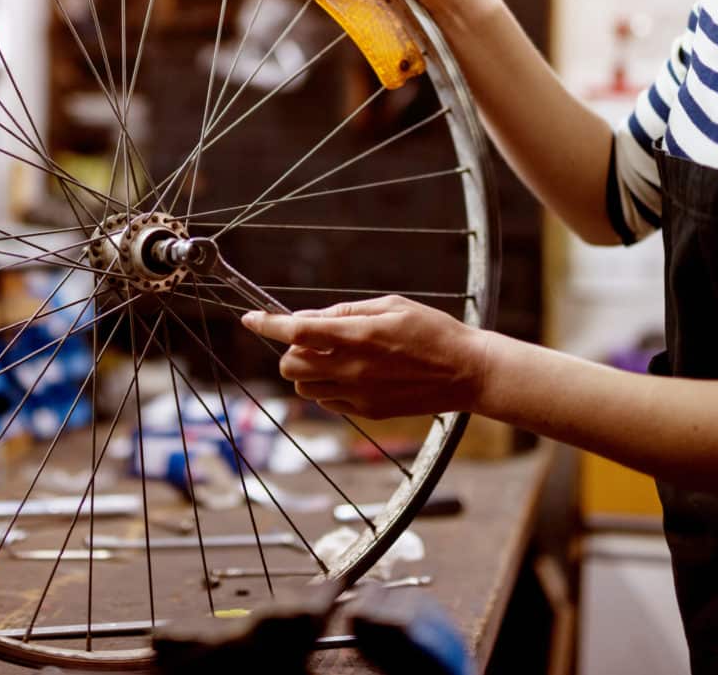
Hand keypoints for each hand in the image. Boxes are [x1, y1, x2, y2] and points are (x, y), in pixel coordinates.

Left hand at [241, 295, 490, 418]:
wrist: (466, 372)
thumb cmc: (432, 331)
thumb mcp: (391, 305)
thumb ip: (345, 312)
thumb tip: (308, 317)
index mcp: (358, 336)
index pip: (297, 331)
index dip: (267, 323)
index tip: (251, 318)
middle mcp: (353, 368)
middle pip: (290, 366)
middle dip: (290, 350)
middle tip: (311, 339)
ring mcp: (359, 394)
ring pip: (304, 388)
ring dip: (307, 371)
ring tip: (333, 357)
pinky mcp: (368, 412)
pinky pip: (327, 403)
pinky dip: (327, 388)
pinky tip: (350, 374)